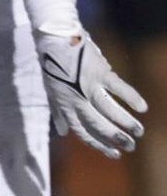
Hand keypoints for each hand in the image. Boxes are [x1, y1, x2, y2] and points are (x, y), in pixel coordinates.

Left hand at [37, 22, 145, 157]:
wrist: (54, 41)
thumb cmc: (53, 68)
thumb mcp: (52, 93)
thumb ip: (59, 113)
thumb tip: (63, 132)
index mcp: (65, 106)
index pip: (83, 132)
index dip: (98, 144)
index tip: (113, 153)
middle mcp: (76, 99)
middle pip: (97, 124)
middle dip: (115, 138)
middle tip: (131, 146)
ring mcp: (88, 86)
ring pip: (109, 109)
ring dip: (125, 122)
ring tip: (139, 131)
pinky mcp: (100, 72)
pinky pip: (118, 88)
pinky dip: (131, 97)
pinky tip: (143, 107)